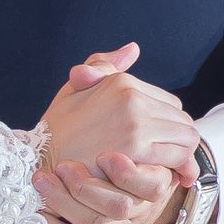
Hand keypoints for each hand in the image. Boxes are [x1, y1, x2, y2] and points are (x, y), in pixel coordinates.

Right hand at [32, 44, 199, 223]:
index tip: (161, 141)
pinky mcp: (135, 150)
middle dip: (179, 141)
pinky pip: (175, 157)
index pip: (171, 104)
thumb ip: (103, 66)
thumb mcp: (75, 89)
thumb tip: (133, 49)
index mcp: (123, 83)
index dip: (169, 125)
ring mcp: (135, 123)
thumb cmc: (56, 128)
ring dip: (180, 155)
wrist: (37, 160)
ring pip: (185, 139)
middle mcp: (132, 99)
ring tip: (167, 168)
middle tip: (170, 158)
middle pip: (183, 121)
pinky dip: (174, 168)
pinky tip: (162, 175)